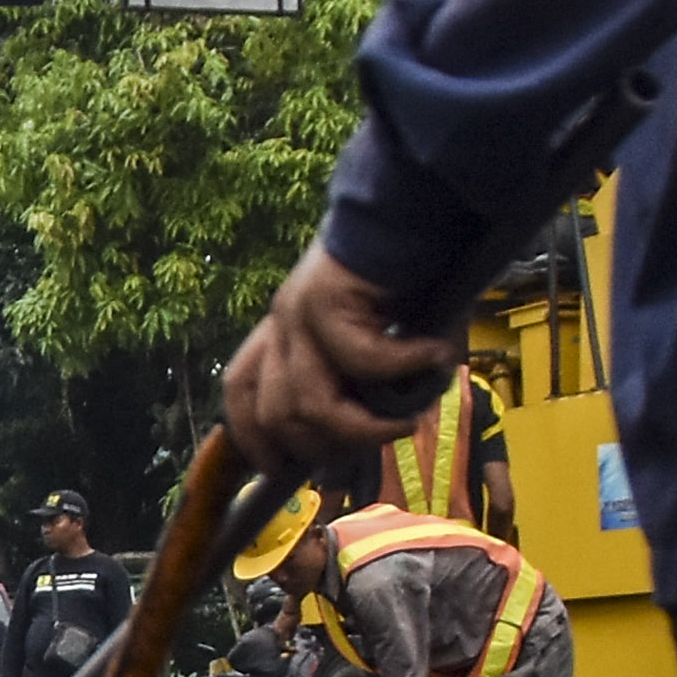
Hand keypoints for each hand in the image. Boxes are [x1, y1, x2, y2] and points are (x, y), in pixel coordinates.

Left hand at [220, 246, 457, 479]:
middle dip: (326, 448)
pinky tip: (435, 359)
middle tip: (377, 442)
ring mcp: (299, 311)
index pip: (240, 396)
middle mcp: (281, 323)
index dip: (256, 441)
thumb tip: (374, 436)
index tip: (288, 469)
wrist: (423, 207)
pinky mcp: (328, 297)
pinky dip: (405, 369)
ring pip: (312, 403)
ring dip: (366, 427)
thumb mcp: (378, 346)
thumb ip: (365, 388)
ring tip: (406, 420)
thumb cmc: (411, 279)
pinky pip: (361, 359)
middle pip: (275, 417)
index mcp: (282, 334)